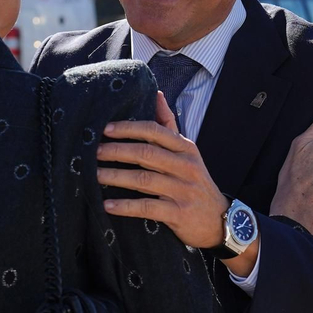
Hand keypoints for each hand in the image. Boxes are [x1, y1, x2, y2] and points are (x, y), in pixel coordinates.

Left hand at [95, 92, 242, 263]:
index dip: (128, 128)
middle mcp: (186, 166)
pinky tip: (108, 205)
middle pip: (146, 153)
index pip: (154, 131)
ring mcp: (183, 190)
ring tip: (94, 175)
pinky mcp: (178, 213)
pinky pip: (147, 207)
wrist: (218, 219)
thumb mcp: (188, 152)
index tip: (105, 129)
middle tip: (94, 152)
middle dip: (116, 151)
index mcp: (186, 148)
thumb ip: (170, 125)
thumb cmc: (195, 181)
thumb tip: (156, 93)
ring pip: (143, 180)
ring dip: (115, 177)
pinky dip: (125, 206)